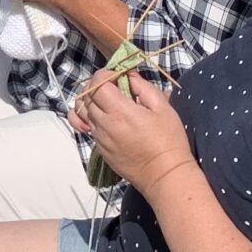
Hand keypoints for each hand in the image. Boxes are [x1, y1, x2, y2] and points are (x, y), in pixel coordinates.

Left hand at [70, 64, 194, 194]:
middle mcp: (104, 124)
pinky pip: (88, 128)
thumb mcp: (163, 107)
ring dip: (91, 103)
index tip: (117, 76)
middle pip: (86, 97)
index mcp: (120, 111)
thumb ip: (143, 87)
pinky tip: (107, 120)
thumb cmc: (169, 141)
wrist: (165, 175)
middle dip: (96, 87)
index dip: (104, 76)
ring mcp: (100, 138)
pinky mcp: (100, 150)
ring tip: (108, 103)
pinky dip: (92, 119)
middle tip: (113, 87)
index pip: (97, 85)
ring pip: (82, 113)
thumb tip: (129, 75)